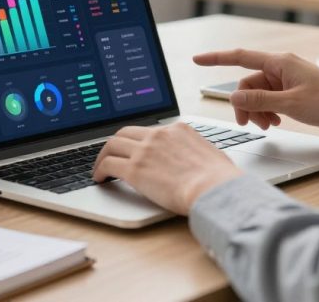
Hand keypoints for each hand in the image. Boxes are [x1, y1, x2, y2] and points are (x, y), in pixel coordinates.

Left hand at [92, 123, 242, 214]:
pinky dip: (100, 170)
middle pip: (126, 132)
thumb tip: (197, 163)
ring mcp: (145, 150)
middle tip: (111, 155)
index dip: (138, 140)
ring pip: (112, 144)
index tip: (134, 149)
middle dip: (116, 143)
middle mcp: (159, 135)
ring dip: (103, 155)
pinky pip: (108, 164)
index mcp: (178, 130)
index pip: (150, 130)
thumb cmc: (219, 179)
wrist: (214, 189)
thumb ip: (196, 153)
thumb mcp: (210, 154)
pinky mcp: (135, 169)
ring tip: (100, 168)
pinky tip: (100, 179)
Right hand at [193, 48, 318, 136]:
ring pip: (257, 95)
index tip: (197, 60)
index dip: (216, 59)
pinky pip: (269, 101)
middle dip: (245, 104)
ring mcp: (286, 82)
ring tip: (267, 125)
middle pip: (247, 84)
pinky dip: (267, 112)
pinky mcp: (293, 94)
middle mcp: (281, 68)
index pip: (240, 57)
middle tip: (248, 123)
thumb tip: (233, 98)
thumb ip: (259, 100)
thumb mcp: (290, 103)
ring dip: (257, 110)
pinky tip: (274, 122)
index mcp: (279, 62)